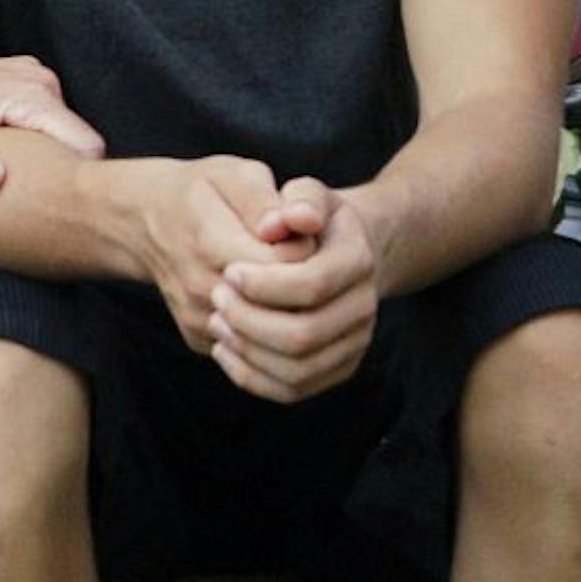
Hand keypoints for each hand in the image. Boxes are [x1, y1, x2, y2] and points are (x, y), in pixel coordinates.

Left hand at [0, 54, 101, 192]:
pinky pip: (42, 119)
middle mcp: (38, 80)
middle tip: (38, 202)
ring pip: (60, 132)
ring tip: (19, 180)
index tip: (70, 210)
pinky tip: (7, 159)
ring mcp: (30, 77)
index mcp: (30, 96)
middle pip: (76, 141)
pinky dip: (33, 140)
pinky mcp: (19, 81)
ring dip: (47, 155)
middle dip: (63, 169)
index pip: (87, 147)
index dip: (82, 180)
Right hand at [131, 157, 312, 351]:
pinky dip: (267, 327)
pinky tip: (261, 297)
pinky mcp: (198, 338)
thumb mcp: (232, 174)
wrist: (142, 221)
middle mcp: (197, 286)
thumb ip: (267, 200)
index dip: (308, 249)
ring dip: (288, 310)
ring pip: (269, 335)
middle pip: (280, 307)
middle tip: (300, 258)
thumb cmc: (199, 192)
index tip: (301, 232)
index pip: (285, 265)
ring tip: (281, 276)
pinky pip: (251, 346)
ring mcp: (196, 317)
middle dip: (304, 285)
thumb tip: (297, 224)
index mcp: (208, 240)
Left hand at [205, 179, 379, 402]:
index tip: (228, 271)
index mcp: (357, 261)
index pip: (311, 284)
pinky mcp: (334, 368)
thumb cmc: (305, 217)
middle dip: (250, 319)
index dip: (264, 283)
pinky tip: (223, 348)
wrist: (331, 249)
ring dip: (248, 349)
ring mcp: (352, 343)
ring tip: (216, 320)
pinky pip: (292, 389)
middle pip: (304, 334)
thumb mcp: (306, 192)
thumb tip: (283, 221)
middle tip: (217, 296)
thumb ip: (300, 199)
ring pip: (298, 369)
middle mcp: (364, 308)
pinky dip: (252, 376)